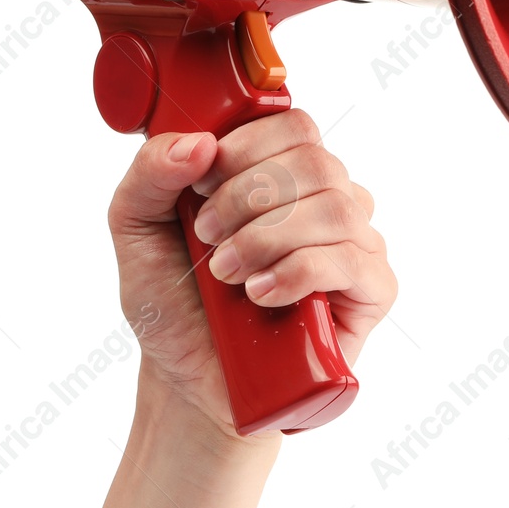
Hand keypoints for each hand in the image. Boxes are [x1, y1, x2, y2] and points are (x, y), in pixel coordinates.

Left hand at [107, 108, 395, 439]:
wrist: (190, 382)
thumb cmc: (174, 303)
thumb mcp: (136, 230)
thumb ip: (148, 175)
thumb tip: (196, 142)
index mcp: (283, 172)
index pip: (294, 125)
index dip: (246, 146)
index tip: (201, 186)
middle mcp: (327, 200)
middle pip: (314, 162)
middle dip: (247, 197)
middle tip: (206, 236)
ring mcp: (356, 244)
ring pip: (335, 209)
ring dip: (267, 237)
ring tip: (226, 273)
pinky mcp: (372, 292)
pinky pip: (350, 261)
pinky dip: (297, 272)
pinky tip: (260, 294)